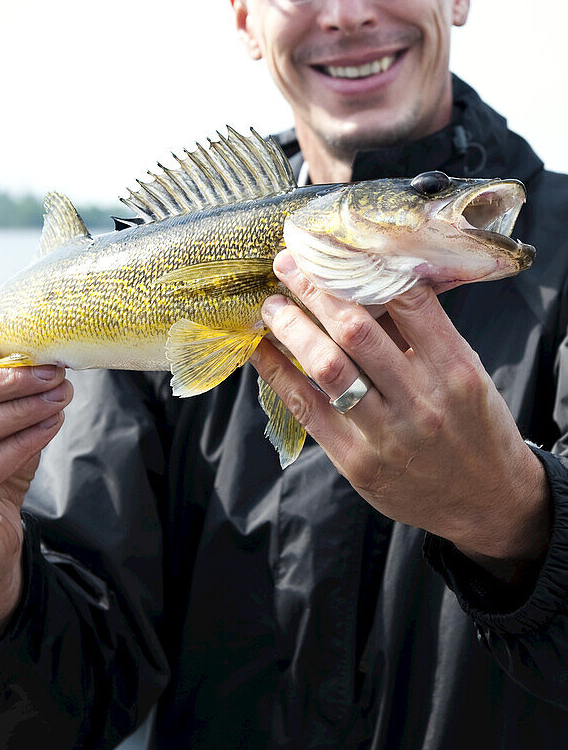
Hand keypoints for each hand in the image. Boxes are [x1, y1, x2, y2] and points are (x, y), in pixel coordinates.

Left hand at [251, 251, 548, 579]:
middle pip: (357, 330)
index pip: (408, 302)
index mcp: (454, 369)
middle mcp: (422, 401)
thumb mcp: (466, 373)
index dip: (363, 268)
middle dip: (316, 289)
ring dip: (292, 328)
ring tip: (272, 305)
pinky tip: (262, 351)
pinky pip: (308, 410)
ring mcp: (388, 435)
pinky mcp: (359, 464)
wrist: (487, 502)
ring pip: (327, 368)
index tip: (333, 246)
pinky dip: (279, 374)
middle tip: (287, 263)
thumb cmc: (474, 425)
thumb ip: (422, 333)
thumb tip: (366, 280)